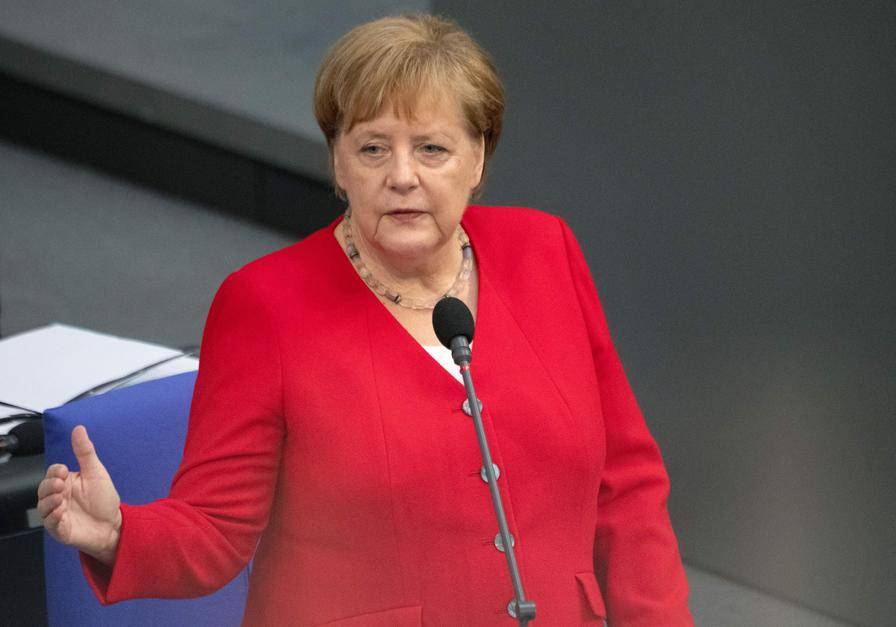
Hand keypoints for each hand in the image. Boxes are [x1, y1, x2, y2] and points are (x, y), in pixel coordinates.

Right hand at [37, 425, 121, 565]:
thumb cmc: (103, 499)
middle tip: (61, 485)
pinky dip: (53, 518)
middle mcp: (59, 497)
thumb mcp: (95, 472)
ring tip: (61, 499)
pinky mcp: (60, 529)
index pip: (52, 473)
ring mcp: (58, 514)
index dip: (55, 471)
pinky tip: (61, 512)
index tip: (64, 471)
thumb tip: (78, 428)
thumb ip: (85, 451)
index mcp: (66, 482)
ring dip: (49, 501)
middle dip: (49, 486)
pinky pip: (50, 524)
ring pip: (43, 507)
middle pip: (43, 489)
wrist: (114, 524)